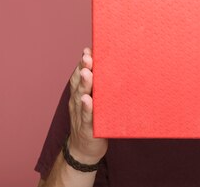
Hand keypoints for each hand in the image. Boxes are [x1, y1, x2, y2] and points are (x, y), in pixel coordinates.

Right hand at [67, 47, 107, 163]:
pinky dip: (87, 108)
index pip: (80, 74)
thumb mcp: (98, 102)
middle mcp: (78, 101)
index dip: (83, 62)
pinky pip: (86, 116)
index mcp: (80, 93)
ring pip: (81, 96)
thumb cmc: (94, 121)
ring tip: (87, 73)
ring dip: (84, 84)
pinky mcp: (86, 128)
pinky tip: (88, 100)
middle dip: (83, 68)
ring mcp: (80, 114)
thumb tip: (121, 70)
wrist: (85, 150)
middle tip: (88, 56)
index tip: (89, 49)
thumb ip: (103, 88)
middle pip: (79, 81)